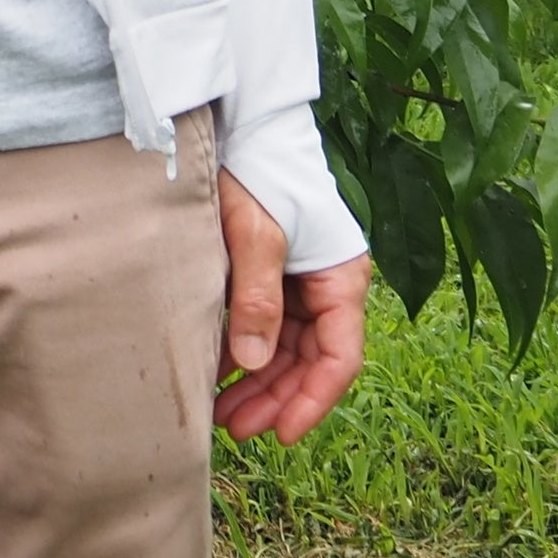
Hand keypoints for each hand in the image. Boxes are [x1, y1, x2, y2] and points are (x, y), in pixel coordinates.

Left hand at [211, 172, 371, 443]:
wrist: (236, 122)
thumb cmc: (254, 170)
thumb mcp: (255, 234)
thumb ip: (257, 297)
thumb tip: (253, 361)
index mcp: (341, 277)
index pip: (339, 357)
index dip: (313, 400)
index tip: (281, 434)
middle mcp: (326, 285)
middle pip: (310, 360)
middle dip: (276, 398)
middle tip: (235, 429)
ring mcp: (298, 281)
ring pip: (286, 349)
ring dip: (258, 383)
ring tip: (221, 414)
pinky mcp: (269, 273)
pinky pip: (264, 325)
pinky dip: (244, 352)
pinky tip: (215, 375)